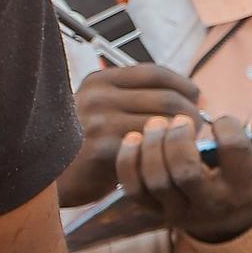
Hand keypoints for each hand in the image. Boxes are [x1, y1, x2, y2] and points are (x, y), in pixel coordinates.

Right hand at [60, 65, 203, 206]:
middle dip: (191, 112)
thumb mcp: (104, 109)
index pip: (155, 73)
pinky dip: (169, 150)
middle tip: (198, 126)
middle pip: (166, 97)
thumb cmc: (88, 144)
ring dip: (185, 134)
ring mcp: (98, 121)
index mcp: (99, 81)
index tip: (196, 98)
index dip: (183, 85)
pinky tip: (171, 158)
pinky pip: (152, 145)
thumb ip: (139, 97)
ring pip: (164, 122)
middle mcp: (97, 96)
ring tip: (188, 142)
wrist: (52, 180)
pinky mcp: (103, 148)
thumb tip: (196, 95)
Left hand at [115, 115, 251, 244]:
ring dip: (151, 146)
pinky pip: (134, 189)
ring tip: (157, 123)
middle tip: (181, 118)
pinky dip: (128, 162)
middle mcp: (212, 203)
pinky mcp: (156, 212)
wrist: (233, 220)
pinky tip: (134, 138)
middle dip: (178, 138)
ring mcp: (180, 211)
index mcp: (244, 188)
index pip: (234, 150)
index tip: (223, 120)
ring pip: (156, 180)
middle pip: (185, 171)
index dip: (227, 124)